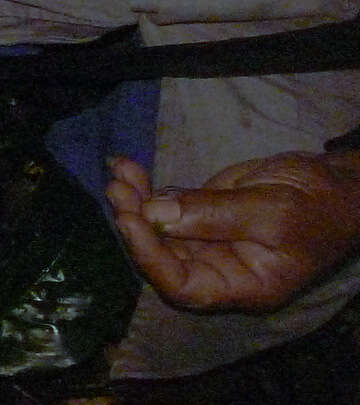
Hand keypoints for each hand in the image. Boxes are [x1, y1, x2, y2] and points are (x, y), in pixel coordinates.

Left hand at [106, 153, 359, 310]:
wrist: (337, 184)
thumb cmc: (318, 206)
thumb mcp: (272, 210)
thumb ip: (214, 214)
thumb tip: (155, 214)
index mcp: (243, 286)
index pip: (185, 287)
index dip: (152, 259)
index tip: (132, 222)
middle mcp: (219, 270)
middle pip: (163, 258)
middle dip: (135, 223)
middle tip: (118, 189)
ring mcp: (207, 242)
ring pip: (158, 229)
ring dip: (134, 202)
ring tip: (119, 173)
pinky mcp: (202, 214)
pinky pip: (166, 207)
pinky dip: (145, 189)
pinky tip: (128, 167)